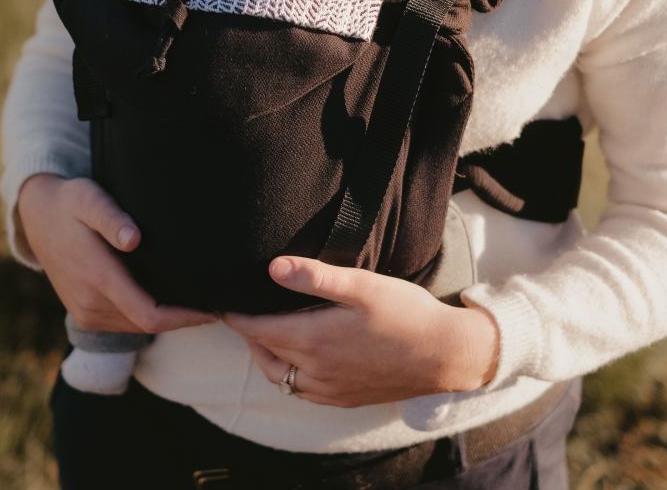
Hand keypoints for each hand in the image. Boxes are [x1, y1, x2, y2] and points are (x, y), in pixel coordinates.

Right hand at [18, 174, 217, 333]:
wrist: (37, 217)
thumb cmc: (71, 202)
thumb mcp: (89, 199)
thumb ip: (112, 218)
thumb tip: (133, 239)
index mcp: (98, 278)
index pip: (150, 314)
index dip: (185, 317)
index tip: (213, 308)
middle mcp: (90, 303)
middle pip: (149, 324)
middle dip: (184, 319)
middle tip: (217, 301)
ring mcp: (85, 312)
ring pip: (137, 327)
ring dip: (168, 319)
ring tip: (198, 299)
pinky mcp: (84, 313)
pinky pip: (124, 323)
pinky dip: (149, 316)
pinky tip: (169, 299)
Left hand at [224, 256, 498, 407]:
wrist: (446, 355)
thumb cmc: (405, 313)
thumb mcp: (362, 285)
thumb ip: (315, 276)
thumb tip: (273, 267)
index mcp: (314, 340)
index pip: (257, 330)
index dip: (235, 316)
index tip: (220, 302)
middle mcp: (316, 371)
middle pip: (264, 354)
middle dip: (248, 333)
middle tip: (242, 312)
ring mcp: (331, 390)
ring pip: (281, 377)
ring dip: (267, 355)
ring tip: (268, 332)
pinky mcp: (345, 398)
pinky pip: (303, 391)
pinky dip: (290, 375)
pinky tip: (301, 359)